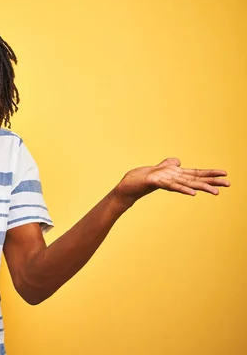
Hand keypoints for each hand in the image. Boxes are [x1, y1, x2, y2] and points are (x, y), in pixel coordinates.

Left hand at [113, 157, 229, 208]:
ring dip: (202, 187)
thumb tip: (178, 161)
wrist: (125, 187)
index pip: (195, 174)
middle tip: (229, 185)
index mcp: (174, 175)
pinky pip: (170, 185)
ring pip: (186, 184)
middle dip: (212, 182)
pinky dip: (182, 189)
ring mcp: (164, 182)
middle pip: (195, 180)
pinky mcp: (153, 182)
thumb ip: (168, 165)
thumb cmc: (140, 180)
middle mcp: (172, 180)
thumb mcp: (157, 169)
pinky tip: (192, 193)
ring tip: (216, 192)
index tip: (225, 174)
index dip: (209, 174)